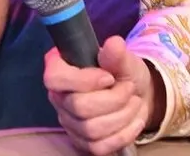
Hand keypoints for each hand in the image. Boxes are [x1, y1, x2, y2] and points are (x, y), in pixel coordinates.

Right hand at [45, 36, 157, 155]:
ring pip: (91, 129)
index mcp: (62, 71)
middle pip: (79, 106)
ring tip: (135, 102)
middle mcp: (60, 99)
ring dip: (122, 116)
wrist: (135, 96)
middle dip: (113, 99)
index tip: (108, 77)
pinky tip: (135, 121)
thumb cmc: (122, 73)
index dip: (81, 80)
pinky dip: (124, 134)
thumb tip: (114, 44)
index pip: (54, 77)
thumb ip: (116, 54)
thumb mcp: (123, 59)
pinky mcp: (83, 143)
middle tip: (129, 89)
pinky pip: (100, 146)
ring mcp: (70, 123)